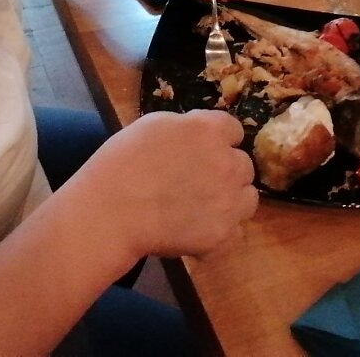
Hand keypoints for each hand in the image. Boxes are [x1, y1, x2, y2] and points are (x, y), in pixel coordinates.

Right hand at [78, 110, 256, 259]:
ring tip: (202, 210)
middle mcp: (228, 163)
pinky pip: (233, 232)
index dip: (218, 141)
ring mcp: (229, 201)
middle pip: (244, 165)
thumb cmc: (122, 162)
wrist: (111, 211)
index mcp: (210, 131)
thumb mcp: (154, 126)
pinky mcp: (222, 234)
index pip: (234, 131)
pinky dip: (216, 233)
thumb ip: (187, 127)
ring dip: (231, 201)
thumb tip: (199, 135)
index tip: (203, 152)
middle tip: (198, 183)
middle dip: (226, 172)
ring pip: (247, 199)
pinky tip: (193, 232)